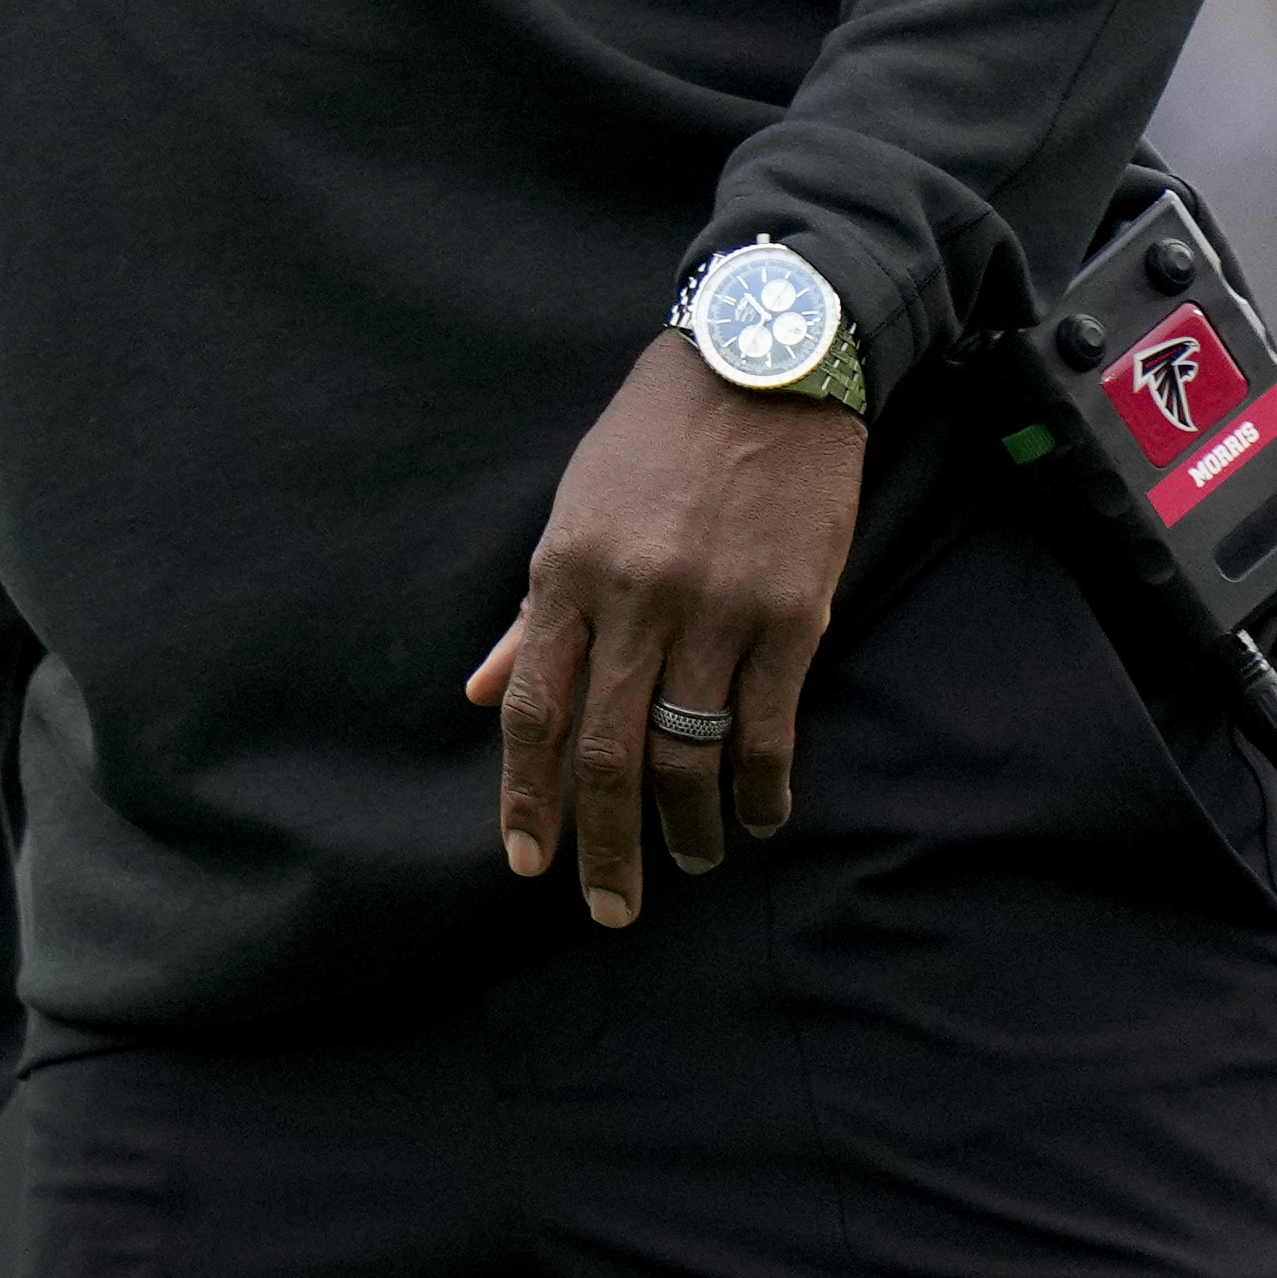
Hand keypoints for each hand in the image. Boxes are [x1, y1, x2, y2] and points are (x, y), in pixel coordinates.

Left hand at [468, 333, 866, 925]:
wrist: (760, 367)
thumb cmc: (653, 442)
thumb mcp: (573, 512)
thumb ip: (535, 615)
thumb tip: (484, 693)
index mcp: (566, 574)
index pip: (535, 711)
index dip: (527, 795)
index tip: (526, 862)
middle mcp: (634, 600)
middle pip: (608, 752)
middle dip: (604, 845)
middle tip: (608, 910)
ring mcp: (716, 611)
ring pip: (689, 753)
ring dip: (687, 829)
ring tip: (690, 864)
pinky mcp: (793, 615)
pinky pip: (770, 727)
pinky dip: (763, 790)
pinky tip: (759, 820)